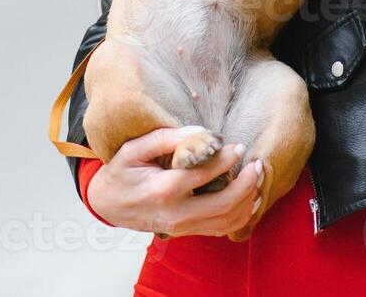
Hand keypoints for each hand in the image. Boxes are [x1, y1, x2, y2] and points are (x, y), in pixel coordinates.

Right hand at [86, 127, 260, 237]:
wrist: (108, 204)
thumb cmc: (122, 172)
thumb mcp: (135, 148)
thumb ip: (167, 138)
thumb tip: (200, 132)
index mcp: (163, 189)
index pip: (205, 174)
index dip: (228, 159)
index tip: (238, 146)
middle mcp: (176, 213)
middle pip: (224, 203)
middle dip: (247, 183)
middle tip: (255, 164)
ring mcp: (182, 227)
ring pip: (227, 221)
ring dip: (248, 201)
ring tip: (256, 179)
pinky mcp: (186, 232)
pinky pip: (221, 229)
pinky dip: (241, 216)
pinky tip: (249, 199)